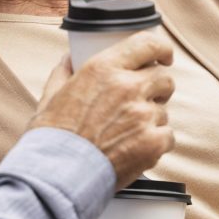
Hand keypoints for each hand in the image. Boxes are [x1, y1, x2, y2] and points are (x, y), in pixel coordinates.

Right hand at [30, 32, 174, 187]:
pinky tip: (136, 148)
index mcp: (103, 69)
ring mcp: (143, 115)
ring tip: (127, 133)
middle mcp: (127, 87)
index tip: (163, 56)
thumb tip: (69, 58)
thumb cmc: (53, 136)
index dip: (160, 48)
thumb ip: (64, 71)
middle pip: (163, 77)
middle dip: (156, 87)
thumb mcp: (51, 95)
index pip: (147, 44)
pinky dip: (156, 142)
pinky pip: (167, 136)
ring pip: (164, 110)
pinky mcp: (153, 142)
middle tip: (143, 99)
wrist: (60, 174)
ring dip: (152, 118)